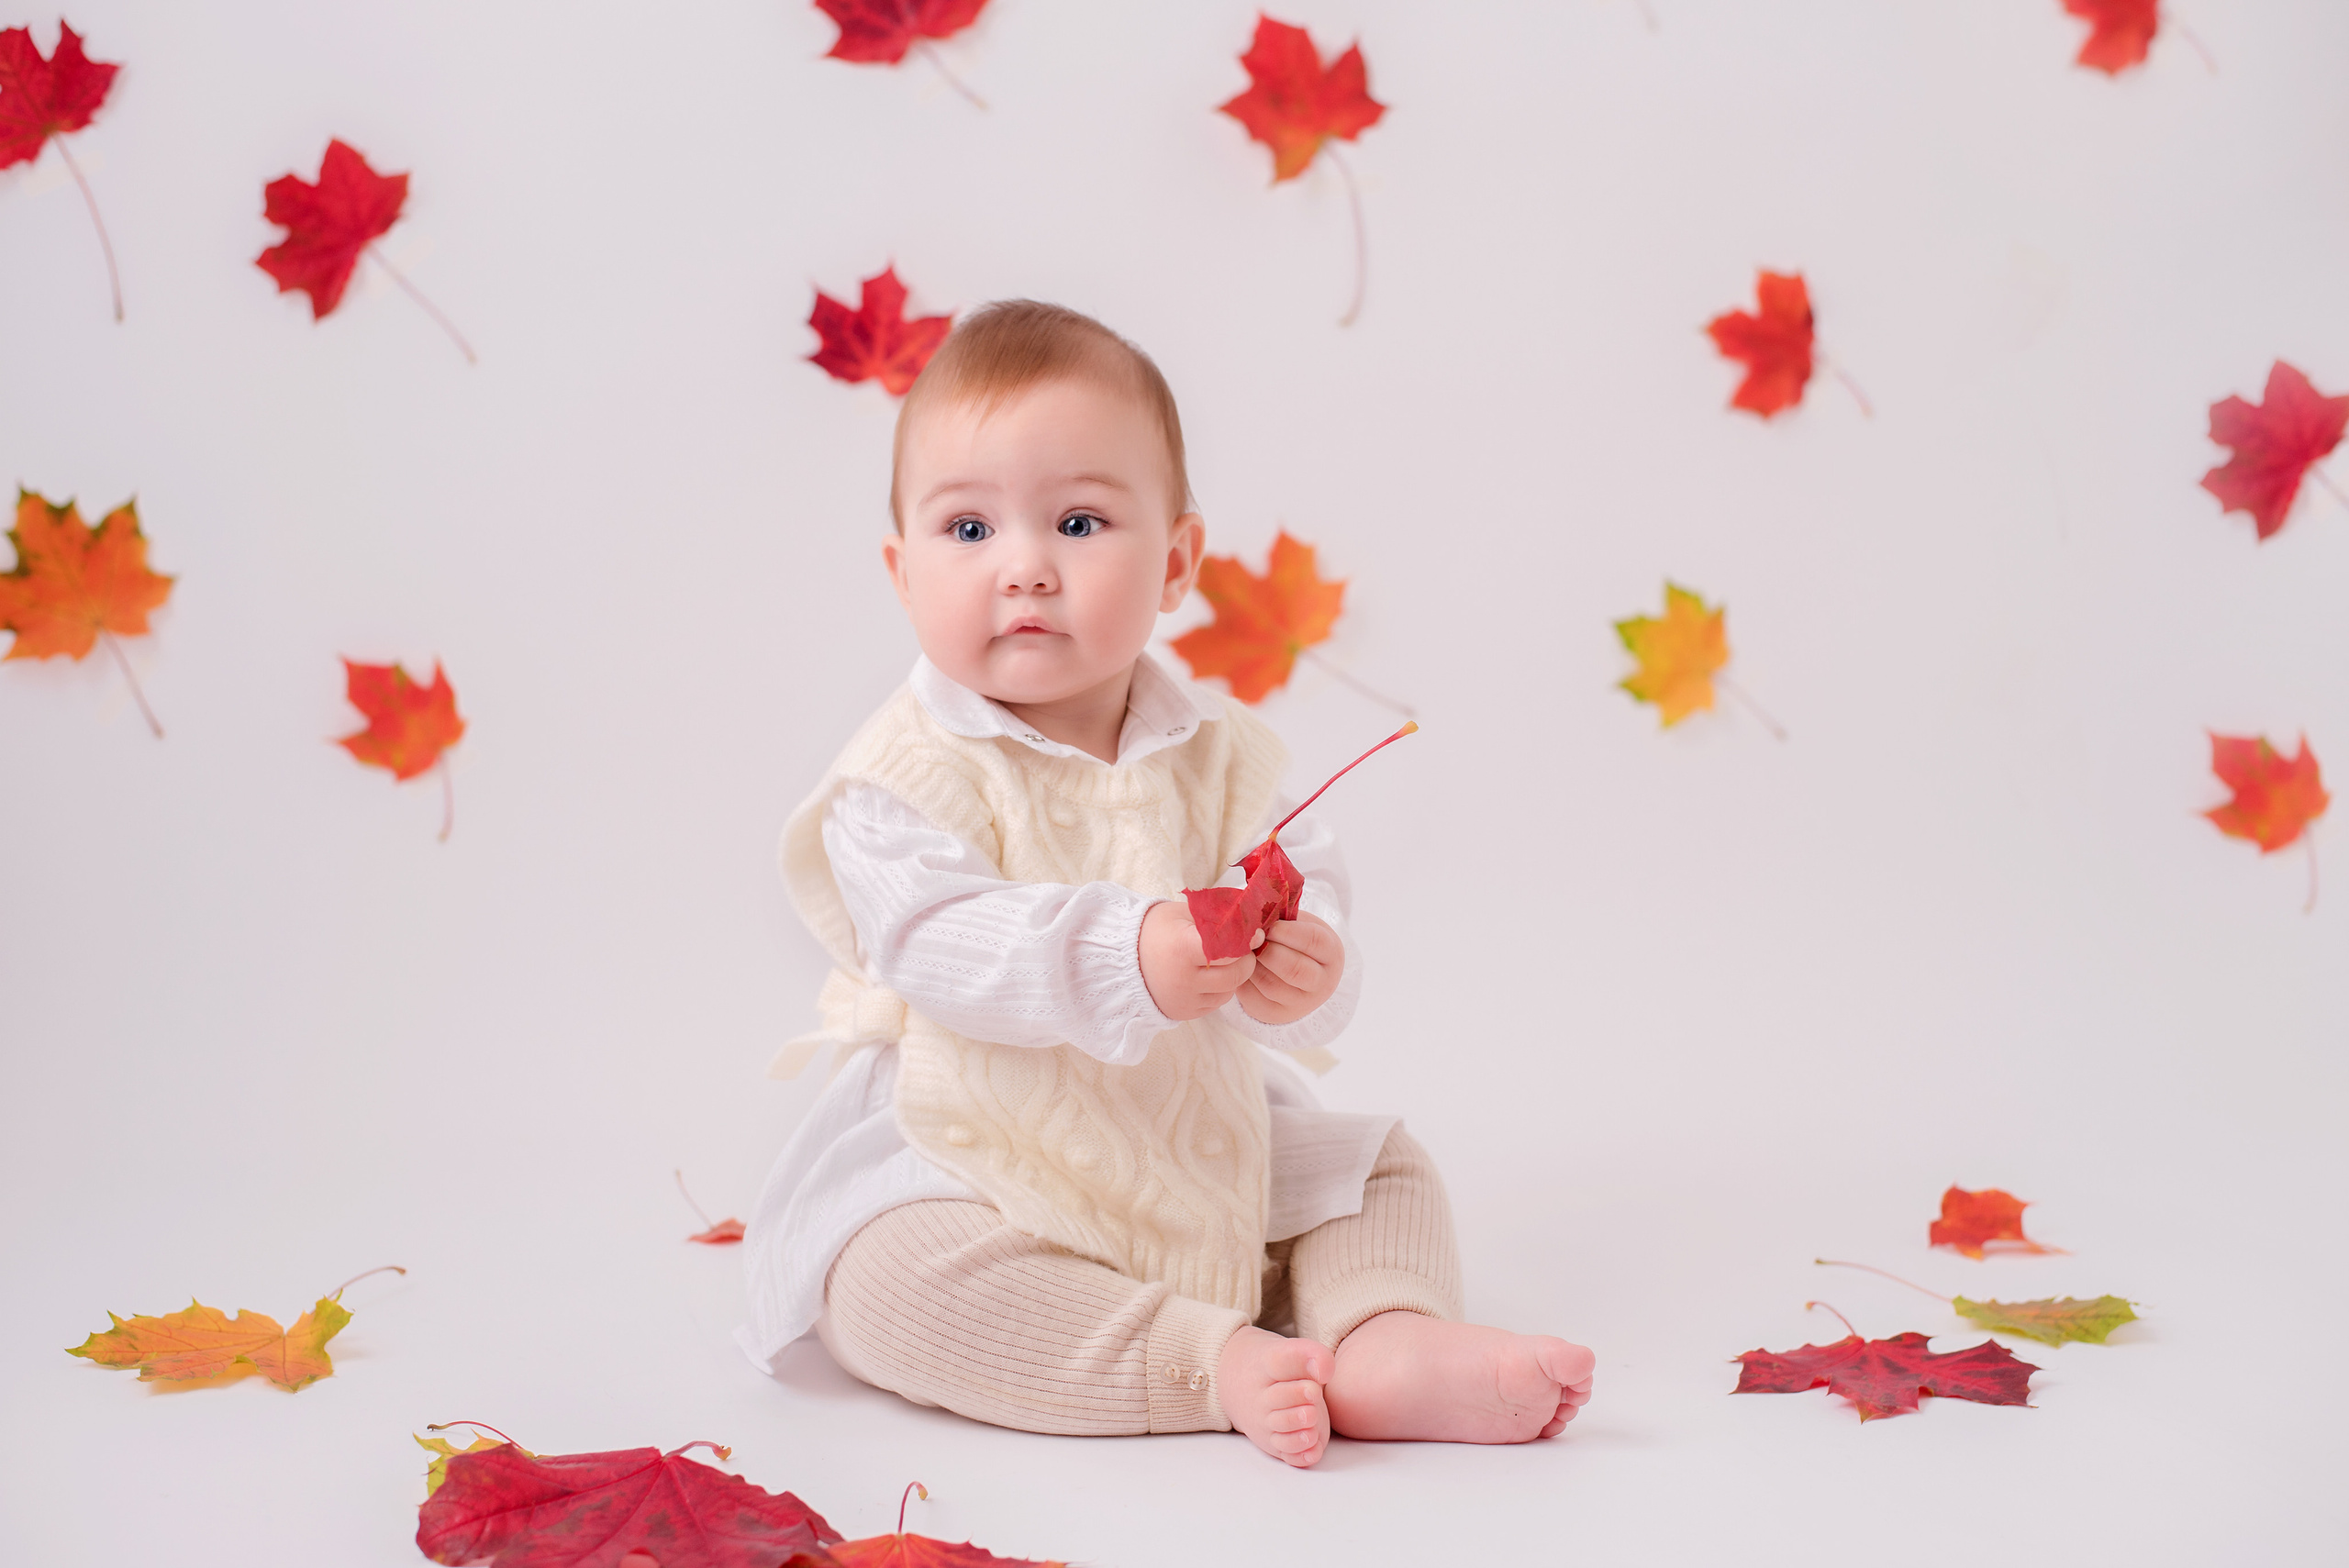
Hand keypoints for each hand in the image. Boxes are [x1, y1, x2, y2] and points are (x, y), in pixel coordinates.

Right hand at [1139, 900, 1257, 1020]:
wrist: (1121, 959)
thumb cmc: (1155, 930)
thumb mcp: (1183, 913)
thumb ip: (1217, 914)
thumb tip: (1251, 917)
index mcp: (1182, 948)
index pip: (1229, 948)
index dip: (1246, 940)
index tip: (1254, 934)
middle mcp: (1183, 979)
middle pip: (1235, 974)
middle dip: (1245, 960)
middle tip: (1242, 948)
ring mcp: (1183, 1000)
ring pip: (1229, 991)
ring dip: (1233, 976)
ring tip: (1222, 961)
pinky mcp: (1183, 1013)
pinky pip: (1216, 1003)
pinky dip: (1219, 989)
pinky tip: (1208, 975)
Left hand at [1236, 912, 1342, 1026]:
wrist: (1300, 976)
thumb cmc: (1295, 940)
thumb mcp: (1299, 924)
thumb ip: (1283, 918)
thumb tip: (1254, 913)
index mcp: (1331, 954)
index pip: (1313, 941)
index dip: (1287, 931)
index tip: (1269, 925)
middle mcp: (1321, 983)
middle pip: (1294, 969)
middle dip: (1268, 951)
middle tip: (1253, 939)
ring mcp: (1300, 1003)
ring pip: (1270, 985)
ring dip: (1252, 965)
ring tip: (1244, 950)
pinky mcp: (1275, 1014)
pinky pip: (1253, 997)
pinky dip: (1242, 979)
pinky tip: (1241, 966)